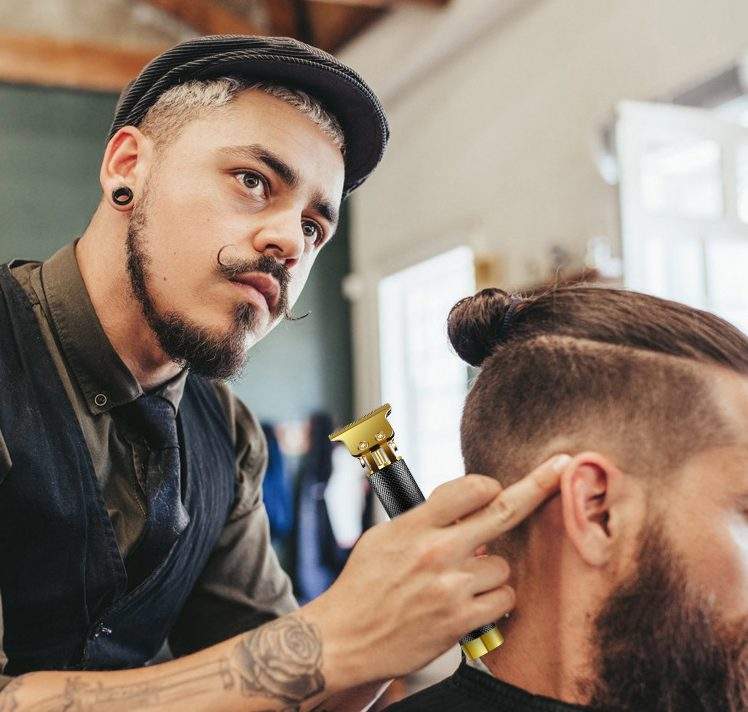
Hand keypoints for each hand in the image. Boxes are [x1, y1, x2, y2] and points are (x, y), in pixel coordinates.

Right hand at [304, 454, 569, 690]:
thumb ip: (424, 520)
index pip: (468, 488)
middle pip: (503, 511)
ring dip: (490, 572)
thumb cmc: (364, 584)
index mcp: (415, 525)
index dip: (487, 486)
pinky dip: (493, 600)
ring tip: (458, 582)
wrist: (345, 637)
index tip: (494, 488)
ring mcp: (451, 587)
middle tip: (558, 468)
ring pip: (503, 565)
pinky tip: (469, 602)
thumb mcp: (384, 537)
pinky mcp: (461, 620)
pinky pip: (504, 599)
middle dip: (537, 485)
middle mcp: (436, 551)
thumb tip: (465, 507)